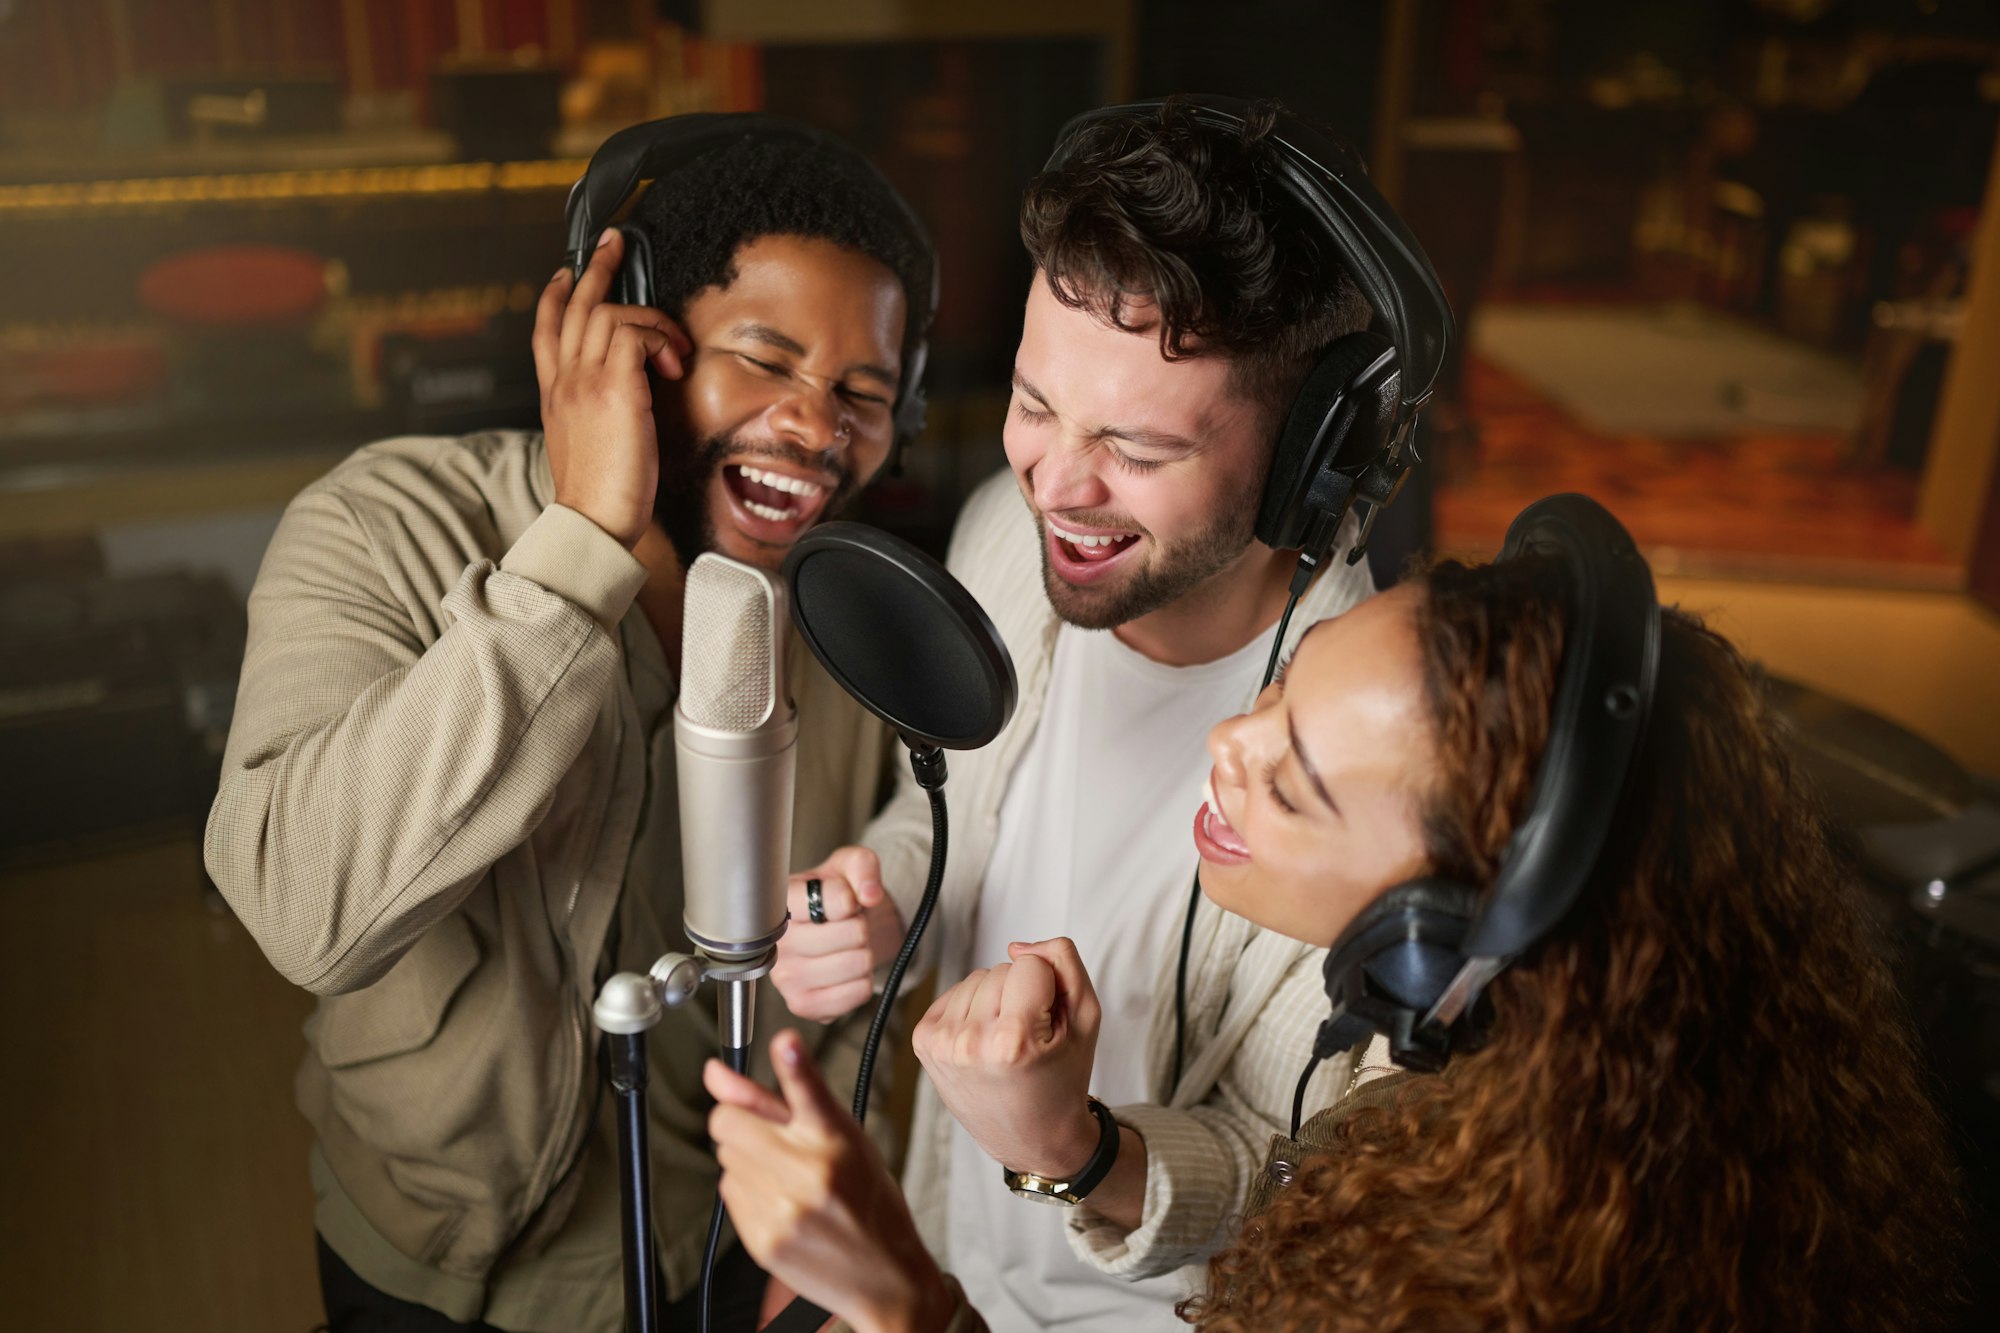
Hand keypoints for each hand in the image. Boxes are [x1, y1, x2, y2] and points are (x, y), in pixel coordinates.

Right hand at [532, 229, 690, 548]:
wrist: (593, 523)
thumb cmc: (599, 496)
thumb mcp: (587, 445)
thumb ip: (594, 413)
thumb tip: (624, 397)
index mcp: (555, 395)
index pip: (545, 330)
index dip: (554, 295)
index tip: (567, 273)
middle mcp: (565, 381)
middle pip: (572, 305)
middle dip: (597, 268)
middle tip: (615, 244)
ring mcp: (586, 382)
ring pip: (608, 313)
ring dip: (648, 316)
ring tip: (672, 343)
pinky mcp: (616, 389)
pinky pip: (635, 334)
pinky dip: (659, 338)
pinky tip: (673, 364)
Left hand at [706, 1030, 957, 1332]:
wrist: (884, 1276)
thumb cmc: (868, 1200)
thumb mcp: (844, 1139)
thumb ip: (777, 1100)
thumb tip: (716, 1072)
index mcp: (837, 1140)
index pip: (808, 1090)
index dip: (794, 1063)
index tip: (785, 1043)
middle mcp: (811, 1173)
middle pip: (728, 1121)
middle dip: (738, 1120)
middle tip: (768, 1136)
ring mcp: (784, 1210)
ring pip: (725, 1156)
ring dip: (744, 1158)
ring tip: (783, 1175)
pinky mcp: (764, 1240)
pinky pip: (728, 1191)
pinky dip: (746, 1190)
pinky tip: (778, 1200)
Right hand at [771, 846, 905, 1020]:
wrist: (837, 929)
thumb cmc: (837, 897)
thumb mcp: (849, 867)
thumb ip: (862, 866)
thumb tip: (870, 894)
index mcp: (781, 904)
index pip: (831, 900)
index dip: (849, 899)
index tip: (842, 900)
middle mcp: (776, 943)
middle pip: (852, 934)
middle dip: (860, 927)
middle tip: (846, 925)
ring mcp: (786, 978)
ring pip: (856, 963)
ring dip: (862, 953)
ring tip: (845, 946)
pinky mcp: (803, 1005)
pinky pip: (858, 992)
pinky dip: (863, 980)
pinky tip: (845, 970)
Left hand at [912, 938, 1103, 1179]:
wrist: (1032, 1137)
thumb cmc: (1063, 1079)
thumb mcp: (1087, 1019)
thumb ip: (1064, 963)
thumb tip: (1017, 945)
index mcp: (1013, 1040)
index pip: (1031, 964)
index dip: (1049, 988)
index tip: (1049, 1026)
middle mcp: (970, 1043)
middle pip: (1001, 968)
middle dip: (1020, 993)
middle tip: (1030, 1037)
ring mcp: (942, 1044)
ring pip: (977, 978)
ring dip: (995, 1000)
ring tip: (1007, 1040)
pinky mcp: (924, 1042)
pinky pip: (954, 993)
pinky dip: (973, 1009)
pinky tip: (986, 1039)